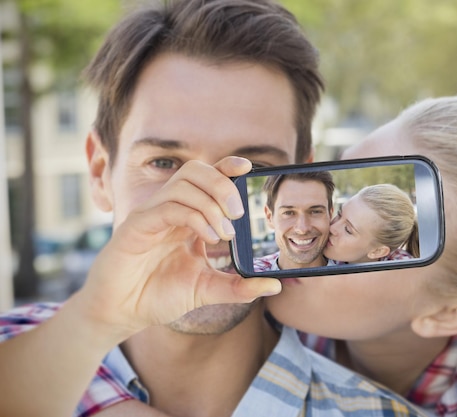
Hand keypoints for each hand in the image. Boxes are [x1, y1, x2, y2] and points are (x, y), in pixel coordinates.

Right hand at [72, 156, 280, 339]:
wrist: (122, 313)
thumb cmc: (159, 295)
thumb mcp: (207, 289)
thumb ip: (239, 286)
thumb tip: (274, 285)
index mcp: (186, 216)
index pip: (207, 178)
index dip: (226, 167)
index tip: (248, 168)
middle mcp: (169, 208)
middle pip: (196, 171)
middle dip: (223, 184)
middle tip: (239, 213)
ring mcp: (152, 215)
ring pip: (183, 184)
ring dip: (211, 203)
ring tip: (224, 233)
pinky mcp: (137, 226)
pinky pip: (168, 207)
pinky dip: (194, 217)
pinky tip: (208, 238)